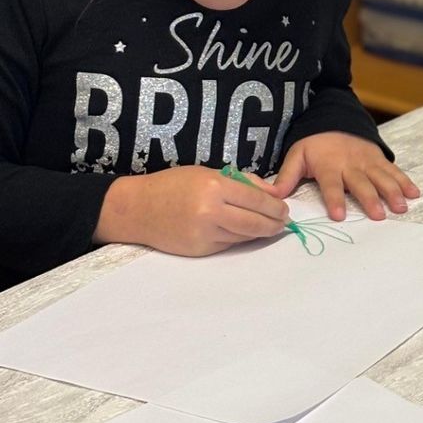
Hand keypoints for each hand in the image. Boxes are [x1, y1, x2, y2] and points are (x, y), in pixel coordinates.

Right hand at [95, 166, 288, 256]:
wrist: (137, 209)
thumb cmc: (172, 184)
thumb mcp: (207, 172)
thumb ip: (242, 182)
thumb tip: (274, 194)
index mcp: (214, 186)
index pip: (258, 200)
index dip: (276, 208)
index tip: (285, 210)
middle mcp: (211, 211)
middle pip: (255, 223)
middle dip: (275, 224)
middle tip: (283, 223)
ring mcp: (205, 233)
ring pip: (244, 236)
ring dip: (260, 233)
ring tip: (270, 228)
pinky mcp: (200, 250)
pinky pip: (228, 245)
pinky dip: (240, 239)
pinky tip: (246, 233)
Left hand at [268, 134, 419, 221]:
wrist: (334, 119)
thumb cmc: (314, 145)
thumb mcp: (296, 156)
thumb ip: (286, 177)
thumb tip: (272, 196)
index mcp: (329, 165)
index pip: (331, 184)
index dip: (335, 199)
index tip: (338, 215)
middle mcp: (351, 164)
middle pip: (361, 184)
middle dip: (370, 199)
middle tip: (379, 215)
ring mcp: (368, 161)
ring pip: (382, 177)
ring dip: (392, 192)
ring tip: (401, 207)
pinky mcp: (379, 159)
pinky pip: (394, 170)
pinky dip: (405, 181)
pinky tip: (415, 193)